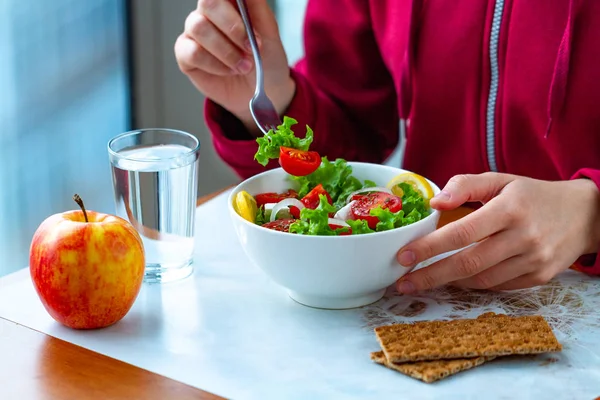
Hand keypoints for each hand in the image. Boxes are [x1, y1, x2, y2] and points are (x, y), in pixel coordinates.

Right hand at [174, 0, 294, 133]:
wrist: (263, 91)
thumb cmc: (266, 60)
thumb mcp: (270, 34)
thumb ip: (257, 8)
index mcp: (230, 3)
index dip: (233, 3)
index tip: (249, 20)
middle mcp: (209, 14)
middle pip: (208, 3)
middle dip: (233, 27)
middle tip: (250, 48)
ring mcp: (195, 33)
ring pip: (199, 28)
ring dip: (226, 51)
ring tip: (244, 65)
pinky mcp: (186, 55)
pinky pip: (193, 53)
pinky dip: (215, 65)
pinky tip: (229, 71)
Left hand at [395, 172, 599, 292]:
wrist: (585, 214)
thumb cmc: (533, 195)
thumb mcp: (500, 180)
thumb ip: (465, 185)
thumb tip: (434, 203)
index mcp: (509, 209)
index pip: (462, 232)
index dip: (430, 247)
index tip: (404, 256)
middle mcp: (523, 237)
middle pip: (468, 263)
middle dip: (431, 275)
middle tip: (403, 283)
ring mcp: (533, 261)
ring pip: (481, 280)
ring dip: (448, 283)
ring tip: (423, 281)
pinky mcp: (539, 277)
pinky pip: (498, 286)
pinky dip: (473, 285)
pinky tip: (454, 281)